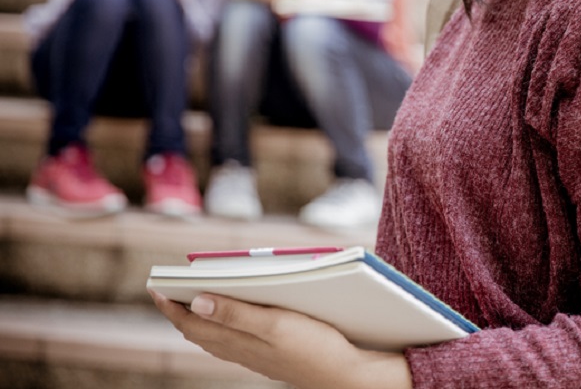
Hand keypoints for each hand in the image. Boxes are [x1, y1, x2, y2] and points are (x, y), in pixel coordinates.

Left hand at [149, 290, 411, 388]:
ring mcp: (253, 356)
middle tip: (167, 290)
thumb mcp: (276, 324)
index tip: (155, 286)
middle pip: (198, 331)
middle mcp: (240, 351)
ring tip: (190, 301)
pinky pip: (231, 342)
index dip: (171, 305)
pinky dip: (220, 328)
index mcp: (237, 340)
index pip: (191, 322)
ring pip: (214, 338)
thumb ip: (236, 312)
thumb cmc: (315, 346)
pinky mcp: (268, 356)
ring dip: (199, 319)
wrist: (346, 374)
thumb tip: (196, 301)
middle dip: (180, 310)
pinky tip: (228, 321)